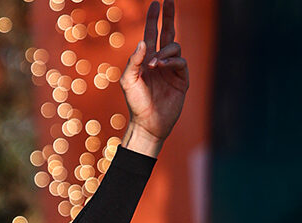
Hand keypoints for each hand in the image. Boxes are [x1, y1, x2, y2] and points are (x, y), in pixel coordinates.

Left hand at [119, 0, 188, 153]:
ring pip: (174, 47)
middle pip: (168, 33)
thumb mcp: (128, 81)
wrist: (148, 122)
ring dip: (164, 52)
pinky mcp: (182, 79)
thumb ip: (134, 61)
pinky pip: (181, 62)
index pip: (152, 34)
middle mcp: (160, 62)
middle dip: (168, 17)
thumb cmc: (135, 103)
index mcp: (146, 60)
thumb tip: (143, 42)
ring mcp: (172, 69)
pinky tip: (161, 67)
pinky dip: (171, 62)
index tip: (157, 3)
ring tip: (153, 65)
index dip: (154, 19)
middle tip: (169, 0)